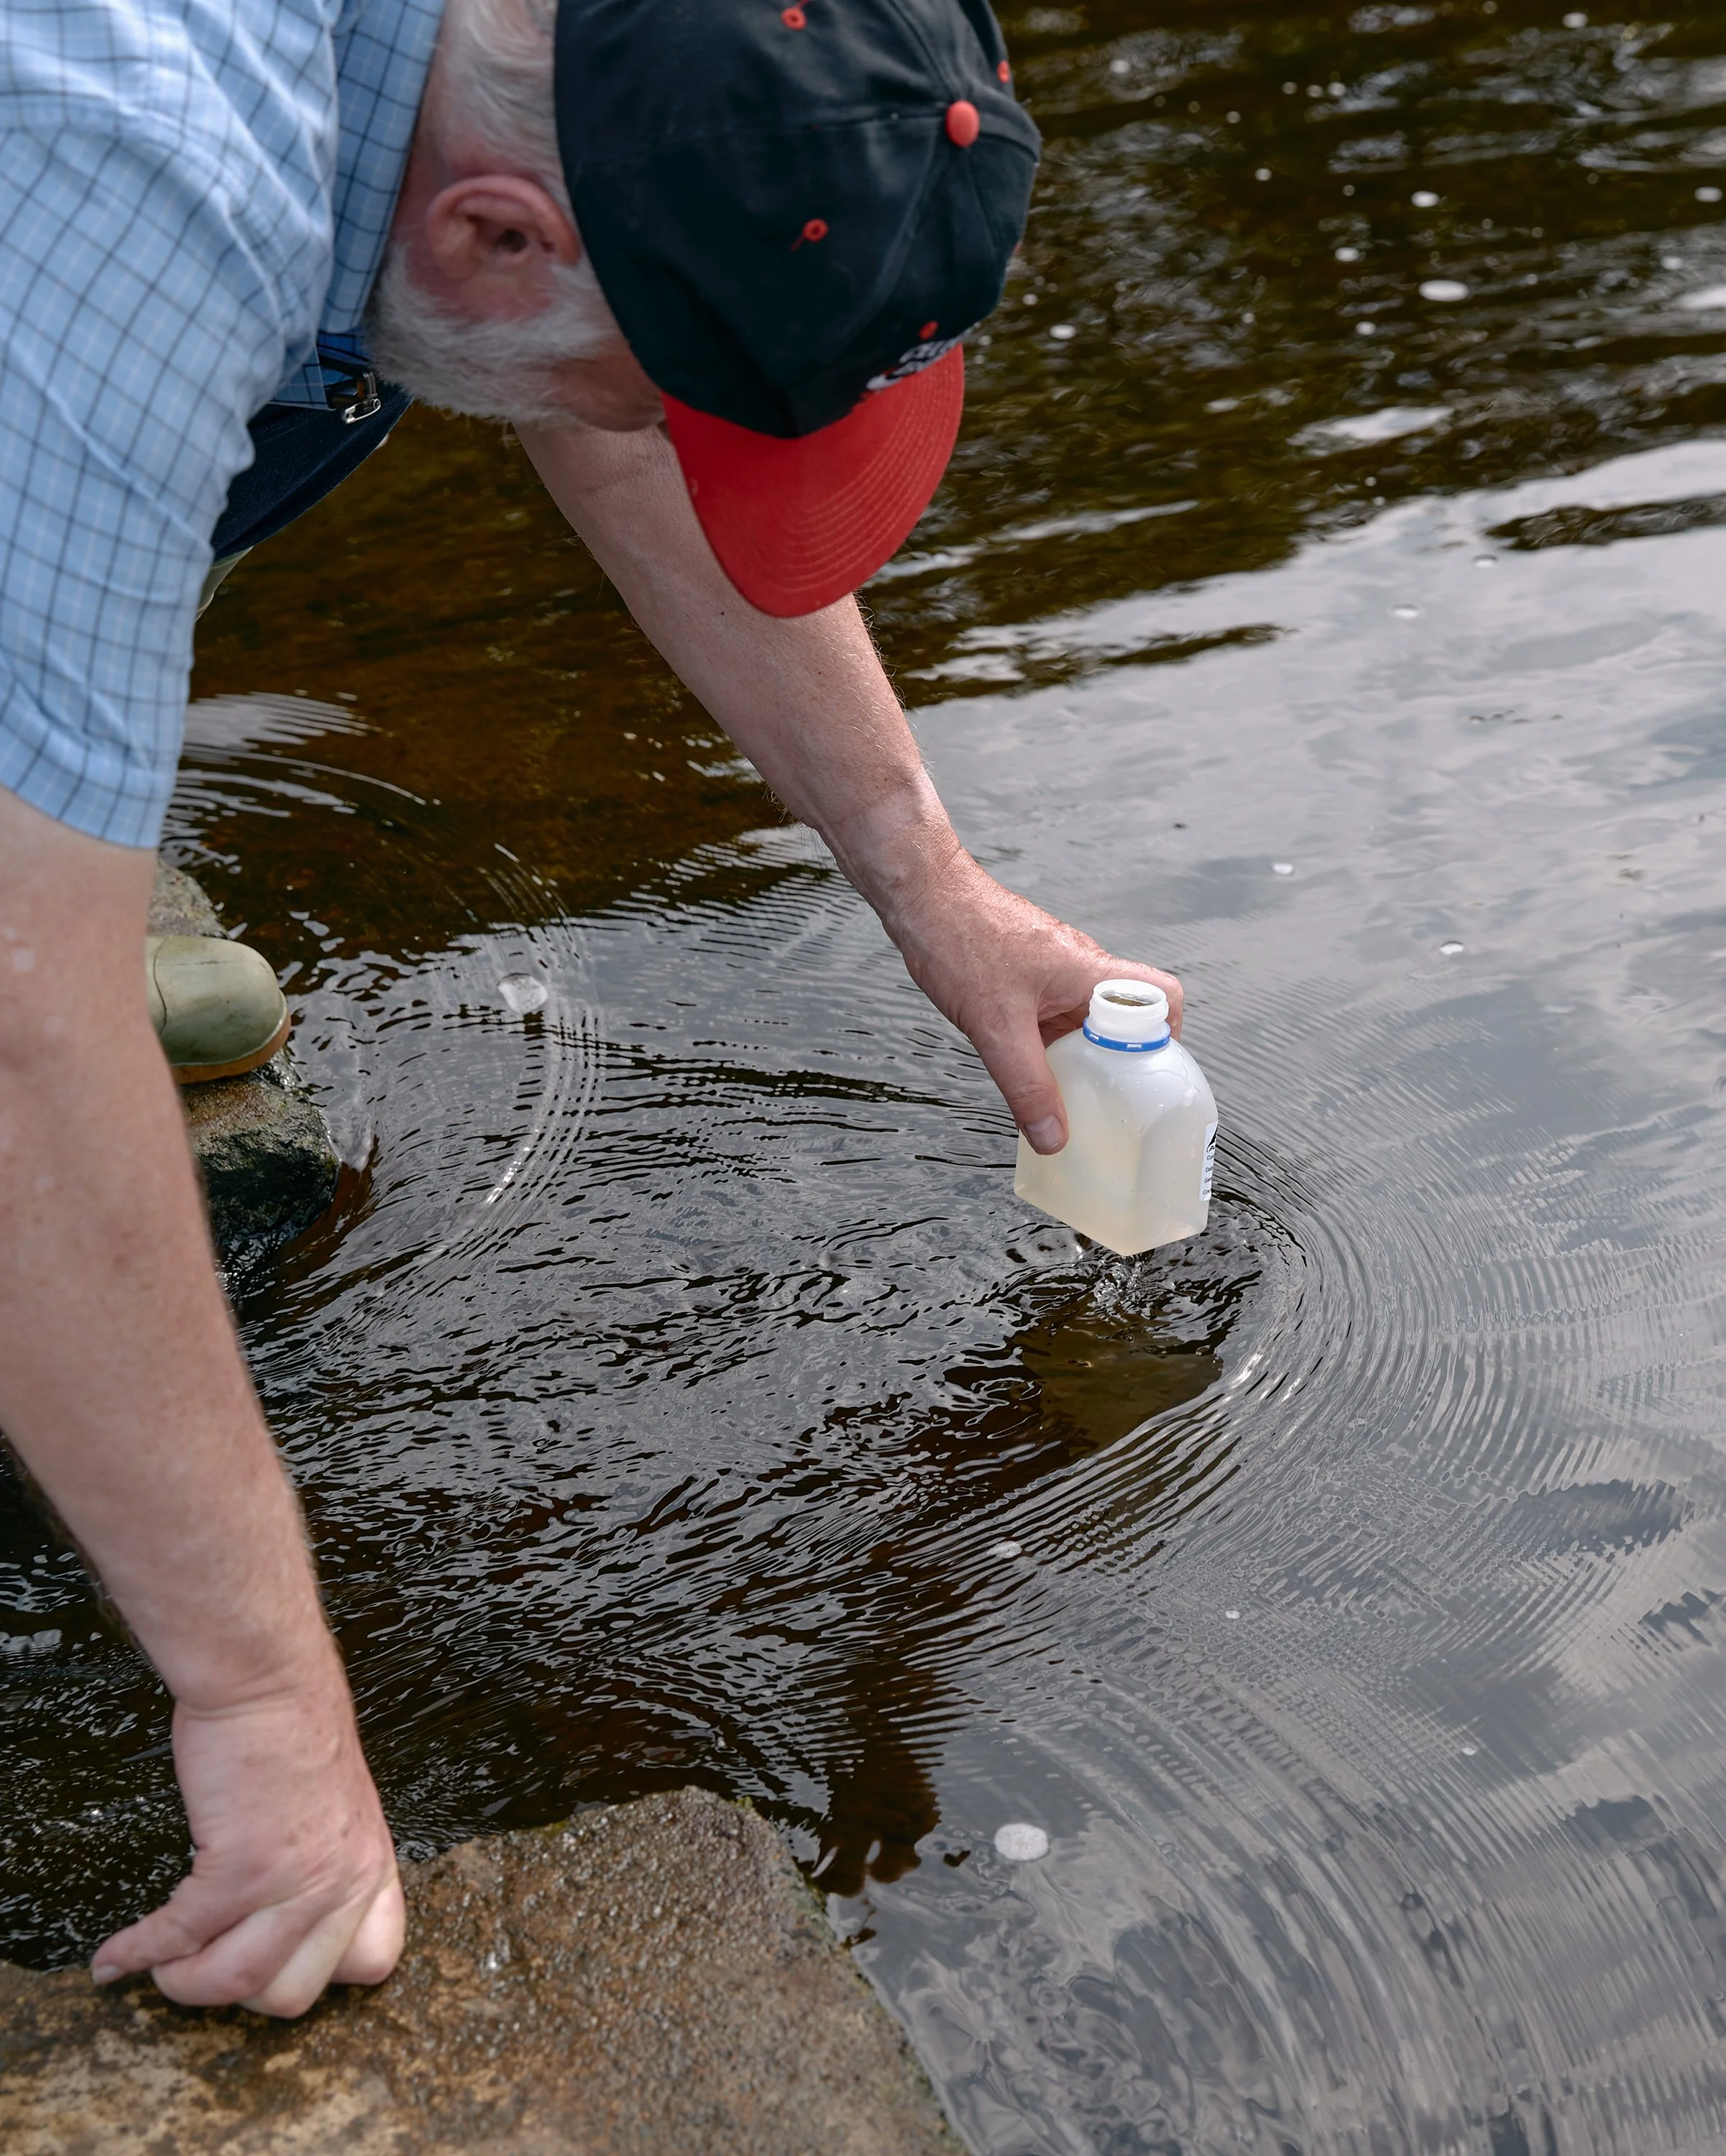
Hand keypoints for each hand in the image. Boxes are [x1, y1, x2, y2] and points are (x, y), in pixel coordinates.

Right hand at [90, 1657, 402, 2016]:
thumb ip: (327, 1856)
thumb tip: (288, 1901)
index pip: (372, 1962)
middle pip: (292, 1993)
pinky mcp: (238, 1868)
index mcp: (369, 1866)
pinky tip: (115, 1956)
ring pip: (235, 1981)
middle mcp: (341, 1882)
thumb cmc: (293, 1726)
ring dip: (184, 1981)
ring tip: (161, 1964)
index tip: (276, 1964)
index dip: (319, 1974)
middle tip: (205, 1963)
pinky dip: (138, 1952)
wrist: (268, 1679)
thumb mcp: (339, 1804)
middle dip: (238, 1991)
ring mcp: (292, 1882)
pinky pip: (180, 1937)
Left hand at [889, 851, 1182, 1154]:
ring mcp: (1053, 969)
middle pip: (1124, 1018)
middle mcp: (1080, 968)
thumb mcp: (996, 1027)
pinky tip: (1025, 1067)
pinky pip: (1052, 1015)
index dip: (1166, 1038)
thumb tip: (1054, 1138)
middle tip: (1102, 1101)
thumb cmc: (960, 938)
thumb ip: (1027, 1085)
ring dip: (1078, 1055)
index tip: (1146, 1078)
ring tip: (1063, 1093)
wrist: (922, 894)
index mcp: (1090, 972)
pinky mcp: (1027, 973)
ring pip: (1083, 1020)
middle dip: (1116, 1062)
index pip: (1162, 997)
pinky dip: (1048, 1044)